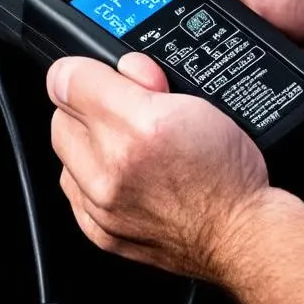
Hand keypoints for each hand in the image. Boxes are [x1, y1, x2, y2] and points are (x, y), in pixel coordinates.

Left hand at [47, 52, 290, 280]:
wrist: (242, 233)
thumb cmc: (226, 172)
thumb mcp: (194, 98)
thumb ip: (133, 77)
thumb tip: (83, 71)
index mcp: (137, 130)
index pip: (67, 78)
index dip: (98, 71)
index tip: (115, 81)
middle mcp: (111, 172)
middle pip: (61, 116)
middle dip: (89, 108)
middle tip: (128, 114)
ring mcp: (101, 206)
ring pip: (68, 154)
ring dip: (89, 145)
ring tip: (128, 147)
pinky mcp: (101, 233)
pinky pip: (75, 192)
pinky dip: (90, 180)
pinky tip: (120, 175)